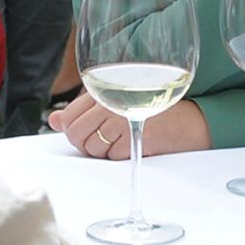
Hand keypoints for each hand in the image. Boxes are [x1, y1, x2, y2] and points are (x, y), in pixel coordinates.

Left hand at [47, 94, 209, 159]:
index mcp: (105, 88)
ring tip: (121, 140)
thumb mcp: (117, 101)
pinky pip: (111, 156)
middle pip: (76, 134)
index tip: (88, 131)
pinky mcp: (135, 137)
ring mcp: (123, 118)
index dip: (73, 130)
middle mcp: (112, 101)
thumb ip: (83, 109)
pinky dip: (119, 156)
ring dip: (102, 151)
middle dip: (84, 143)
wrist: (191, 119)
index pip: (70, 116)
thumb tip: (53, 120)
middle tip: (103, 141)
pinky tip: (132, 144)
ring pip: (91, 148)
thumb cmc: (154, 108)